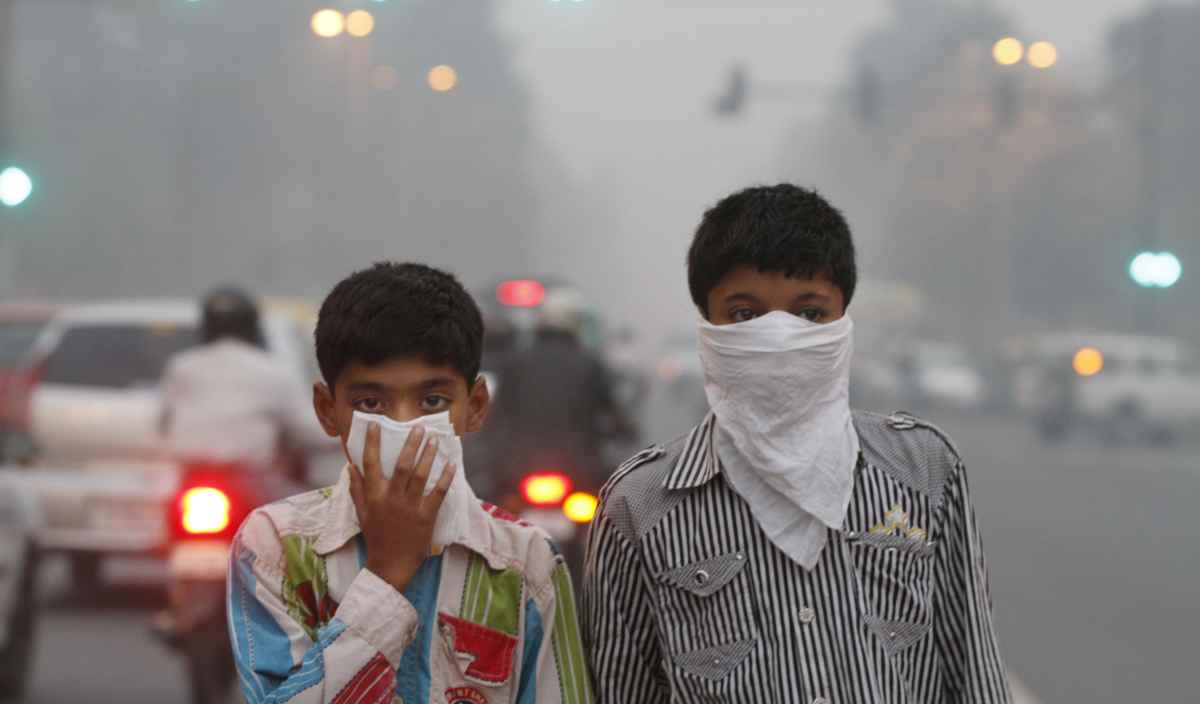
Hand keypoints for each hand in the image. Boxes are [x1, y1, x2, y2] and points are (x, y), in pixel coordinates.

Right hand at [347, 422, 456, 592]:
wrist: (390, 566)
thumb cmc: (376, 537)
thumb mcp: (362, 513)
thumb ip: (356, 489)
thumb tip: (350, 466)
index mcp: (374, 496)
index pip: (371, 464)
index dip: (372, 443)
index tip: (375, 425)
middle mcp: (391, 498)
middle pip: (402, 465)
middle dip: (411, 445)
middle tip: (418, 428)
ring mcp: (410, 507)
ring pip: (420, 476)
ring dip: (428, 456)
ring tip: (435, 440)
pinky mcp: (426, 516)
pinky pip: (438, 493)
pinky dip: (445, 478)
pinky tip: (451, 464)